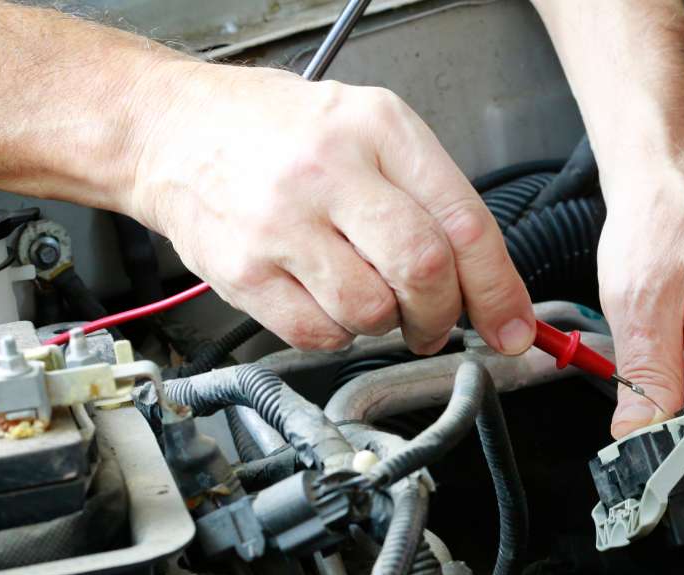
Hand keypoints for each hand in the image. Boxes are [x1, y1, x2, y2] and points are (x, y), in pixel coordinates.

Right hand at [127, 62, 534, 353]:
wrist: (170, 130)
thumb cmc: (279, 133)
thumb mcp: (370, 132)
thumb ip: (434, 201)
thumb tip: (493, 292)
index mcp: (379, 129)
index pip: (465, 223)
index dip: (499, 289)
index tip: (513, 328)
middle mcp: (330, 171)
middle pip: (423, 271)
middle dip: (442, 314)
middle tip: (434, 321)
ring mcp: (281, 223)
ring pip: (372, 312)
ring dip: (385, 323)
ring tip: (365, 292)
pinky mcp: (242, 271)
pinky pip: (319, 335)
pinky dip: (336, 333)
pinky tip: (324, 298)